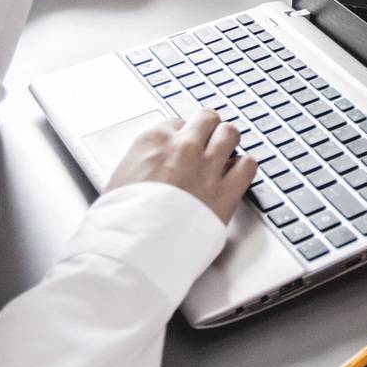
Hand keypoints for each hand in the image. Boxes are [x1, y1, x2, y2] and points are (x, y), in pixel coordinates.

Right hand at [105, 108, 257, 225]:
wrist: (133, 248)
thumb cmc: (119, 220)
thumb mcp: (118, 180)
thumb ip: (139, 166)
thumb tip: (145, 169)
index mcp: (153, 141)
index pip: (177, 122)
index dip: (182, 135)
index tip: (182, 146)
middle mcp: (183, 147)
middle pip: (208, 118)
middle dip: (209, 129)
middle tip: (208, 143)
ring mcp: (207, 167)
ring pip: (231, 133)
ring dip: (229, 142)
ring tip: (225, 154)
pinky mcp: (226, 192)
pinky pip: (248, 165)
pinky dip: (244, 167)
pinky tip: (237, 175)